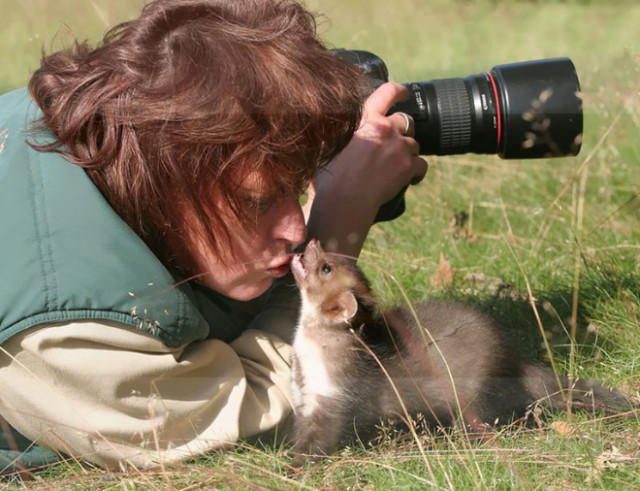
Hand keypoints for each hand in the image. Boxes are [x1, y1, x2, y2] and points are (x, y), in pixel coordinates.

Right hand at [305, 82, 428, 256]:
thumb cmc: (331, 175)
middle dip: (402, 131)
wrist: (345, 199)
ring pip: (414, 144)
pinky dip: (417, 172)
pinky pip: (422, 165)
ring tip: (394, 166)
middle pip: (405, 121)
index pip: (387, 92)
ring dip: (407, 152)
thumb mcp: (329, 143)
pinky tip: (410, 179)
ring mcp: (400, 147)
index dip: (399, 91)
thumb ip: (340, 130)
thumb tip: (337, 124)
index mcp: (367, 118)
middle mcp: (386, 128)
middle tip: (392, 144)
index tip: (404, 94)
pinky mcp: (409, 167)